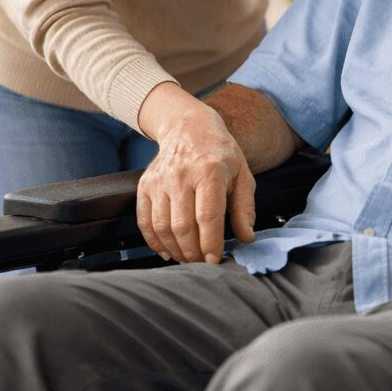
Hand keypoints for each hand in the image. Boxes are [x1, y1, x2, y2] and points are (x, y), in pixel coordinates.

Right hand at [137, 107, 255, 263]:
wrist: (188, 128)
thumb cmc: (221, 154)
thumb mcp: (242, 175)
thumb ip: (245, 208)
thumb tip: (246, 238)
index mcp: (210, 172)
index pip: (208, 215)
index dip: (211, 242)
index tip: (216, 259)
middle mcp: (181, 176)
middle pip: (182, 226)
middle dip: (193, 252)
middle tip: (203, 263)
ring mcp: (159, 181)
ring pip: (162, 227)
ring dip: (175, 250)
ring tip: (189, 259)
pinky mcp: (145, 186)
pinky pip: (145, 221)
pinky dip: (154, 241)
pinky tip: (168, 251)